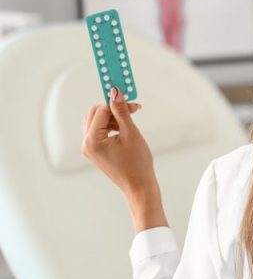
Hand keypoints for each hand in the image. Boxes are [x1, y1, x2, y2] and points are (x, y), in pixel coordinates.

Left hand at [82, 88, 167, 230]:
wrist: (139, 186)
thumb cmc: (137, 163)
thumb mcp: (131, 133)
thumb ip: (122, 111)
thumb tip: (115, 92)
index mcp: (92, 140)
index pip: (100, 111)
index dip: (116, 102)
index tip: (131, 99)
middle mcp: (86, 144)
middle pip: (94, 114)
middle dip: (112, 108)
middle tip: (133, 108)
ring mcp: (90, 148)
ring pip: (96, 121)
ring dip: (112, 116)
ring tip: (131, 118)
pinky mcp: (96, 151)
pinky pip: (99, 131)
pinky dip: (111, 125)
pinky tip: (125, 127)